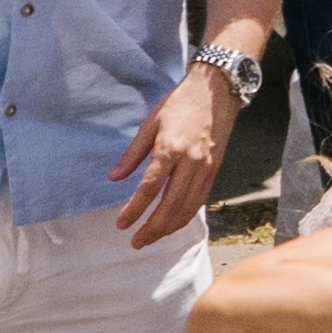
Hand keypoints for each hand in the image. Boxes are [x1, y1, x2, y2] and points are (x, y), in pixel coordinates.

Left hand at [111, 47, 234, 241]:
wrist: (217, 90)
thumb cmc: (181, 103)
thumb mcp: (150, 123)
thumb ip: (132, 154)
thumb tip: (114, 178)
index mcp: (171, 149)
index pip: (149, 188)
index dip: (134, 210)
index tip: (121, 224)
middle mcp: (191, 162)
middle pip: (171, 205)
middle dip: (152, 228)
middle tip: (135, 242)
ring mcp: (206, 167)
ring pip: (188, 207)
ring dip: (168, 227)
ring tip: (151, 238)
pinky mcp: (215, 169)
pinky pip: (200, 199)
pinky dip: (186, 215)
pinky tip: (174, 223)